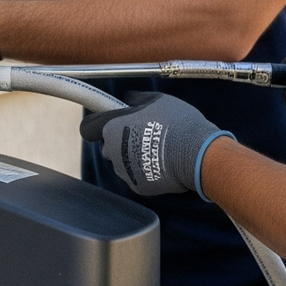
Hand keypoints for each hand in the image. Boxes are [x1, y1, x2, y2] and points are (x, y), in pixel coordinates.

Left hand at [79, 92, 232, 197]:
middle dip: (120, 141)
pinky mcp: (137, 186)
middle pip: (108, 146)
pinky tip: (162, 163)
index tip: (107, 122)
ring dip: (132, 156)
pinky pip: (136, 176)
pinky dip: (145, 171)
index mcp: (112, 127)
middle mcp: (113, 151)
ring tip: (157, 149)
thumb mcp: (158, 100)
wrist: (197, 153)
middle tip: (142, 133)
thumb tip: (128, 98)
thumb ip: (137, 98)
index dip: (97, 124)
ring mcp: (124, 171)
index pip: (88, 128)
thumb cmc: (178, 123)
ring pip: (122, 163)